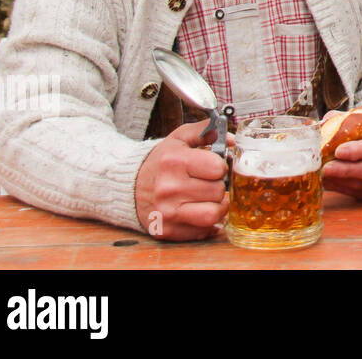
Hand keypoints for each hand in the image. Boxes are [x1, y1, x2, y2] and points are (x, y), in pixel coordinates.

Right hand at [135, 121, 228, 241]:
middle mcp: (168, 189)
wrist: (129, 187)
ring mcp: (167, 212)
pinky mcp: (167, 231)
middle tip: (209, 183)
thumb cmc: (161, 162)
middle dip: (218, 185)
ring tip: (210, 199)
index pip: (217, 168)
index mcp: (173, 162)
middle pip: (218, 191)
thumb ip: (206, 131)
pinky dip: (205, 222)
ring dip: (217, 206)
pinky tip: (198, 210)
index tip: (213, 167)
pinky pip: (202, 230)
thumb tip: (232, 140)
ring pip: (213, 214)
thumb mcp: (179, 138)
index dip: (220, 166)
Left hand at [321, 113, 361, 199]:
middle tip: (326, 167)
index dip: (358, 149)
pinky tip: (327, 181)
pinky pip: (357, 193)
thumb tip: (323, 124)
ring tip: (323, 174)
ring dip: (341, 180)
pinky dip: (340, 187)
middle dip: (346, 169)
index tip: (338, 151)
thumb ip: (345, 121)